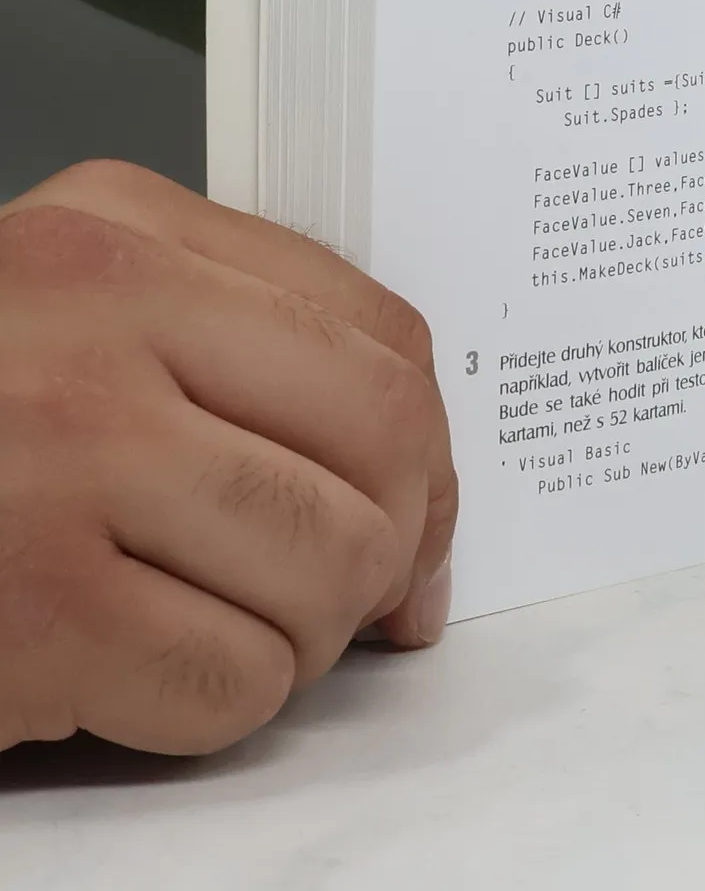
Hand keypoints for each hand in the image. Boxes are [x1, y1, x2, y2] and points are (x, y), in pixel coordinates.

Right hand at [0, 160, 457, 755]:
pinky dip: (227, 703)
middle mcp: (103, 319)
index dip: (434, 450)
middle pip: (381, 443)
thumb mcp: (76, 308)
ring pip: (328, 567)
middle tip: (362, 599)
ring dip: (311, 634)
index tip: (427, 520)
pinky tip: (154, 677)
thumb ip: (237, 344)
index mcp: (127, 231)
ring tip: (240, 630)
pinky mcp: (30, 607)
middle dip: (395, 546)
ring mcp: (65, 459)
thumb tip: (412, 480)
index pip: (382, 334)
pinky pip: (233, 679)